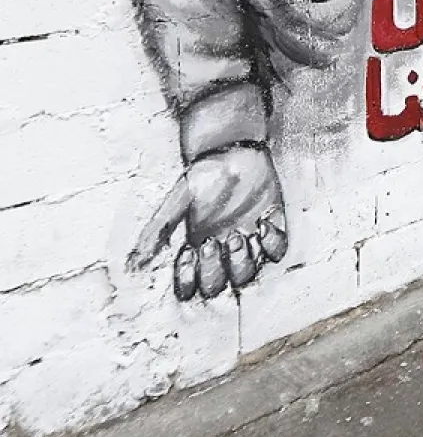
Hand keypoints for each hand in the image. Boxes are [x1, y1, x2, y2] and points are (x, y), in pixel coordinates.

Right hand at [127, 146, 287, 300]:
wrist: (234, 151)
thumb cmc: (204, 176)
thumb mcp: (178, 202)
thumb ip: (158, 231)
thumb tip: (133, 264)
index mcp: (195, 249)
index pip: (189, 286)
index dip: (188, 279)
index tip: (189, 251)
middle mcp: (221, 253)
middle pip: (218, 285)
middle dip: (215, 269)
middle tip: (214, 241)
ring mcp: (247, 244)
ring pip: (247, 274)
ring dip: (243, 259)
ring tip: (239, 232)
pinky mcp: (271, 231)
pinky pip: (276, 252)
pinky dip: (272, 242)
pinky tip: (264, 222)